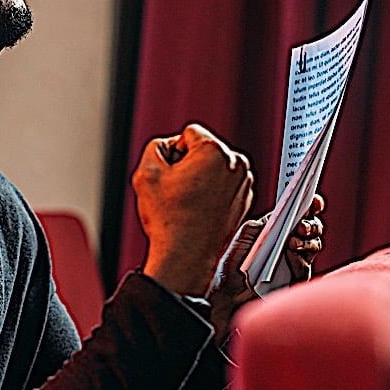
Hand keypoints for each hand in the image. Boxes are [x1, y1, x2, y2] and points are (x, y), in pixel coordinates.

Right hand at [132, 123, 253, 295]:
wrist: (186, 256)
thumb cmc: (170, 221)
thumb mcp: (146, 172)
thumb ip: (156, 146)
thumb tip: (169, 146)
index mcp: (215, 152)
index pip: (188, 133)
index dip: (172, 152)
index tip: (170, 176)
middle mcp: (236, 165)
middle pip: (203, 149)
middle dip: (187, 164)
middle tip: (176, 191)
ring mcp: (243, 184)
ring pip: (212, 167)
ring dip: (198, 179)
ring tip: (187, 203)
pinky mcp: (243, 201)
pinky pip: (221, 185)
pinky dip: (210, 193)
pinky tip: (197, 210)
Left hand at [206, 193, 324, 341]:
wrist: (228, 295)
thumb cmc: (233, 266)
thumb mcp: (244, 237)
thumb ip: (263, 224)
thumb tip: (279, 214)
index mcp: (276, 231)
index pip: (297, 215)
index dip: (309, 206)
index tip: (313, 199)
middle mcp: (288, 244)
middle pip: (312, 227)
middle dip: (312, 222)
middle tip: (302, 223)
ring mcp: (295, 261)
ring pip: (314, 243)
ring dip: (308, 237)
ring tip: (295, 238)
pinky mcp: (296, 278)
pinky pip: (307, 264)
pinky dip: (301, 255)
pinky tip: (292, 251)